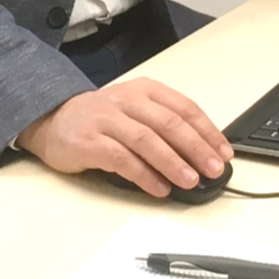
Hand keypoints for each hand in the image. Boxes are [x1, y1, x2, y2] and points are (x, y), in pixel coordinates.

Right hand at [16, 77, 232, 197]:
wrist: (53, 120)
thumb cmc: (102, 119)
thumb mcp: (135, 111)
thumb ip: (164, 126)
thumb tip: (202, 155)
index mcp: (144, 90)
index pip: (183, 108)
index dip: (207, 130)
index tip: (224, 152)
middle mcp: (127, 101)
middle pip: (168, 123)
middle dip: (196, 147)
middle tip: (214, 168)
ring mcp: (107, 120)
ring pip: (147, 140)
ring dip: (173, 162)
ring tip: (192, 180)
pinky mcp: (89, 141)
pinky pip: (122, 159)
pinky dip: (144, 175)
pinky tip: (160, 188)